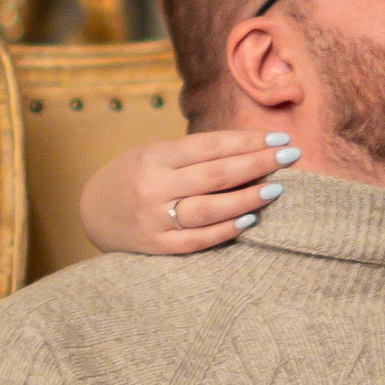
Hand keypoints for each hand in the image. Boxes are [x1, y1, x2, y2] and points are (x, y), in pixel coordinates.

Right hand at [76, 128, 296, 255]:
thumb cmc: (135, 176)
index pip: (210, 146)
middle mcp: (154, 186)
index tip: (280, 138)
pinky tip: (250, 219)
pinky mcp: (158, 246)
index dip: (247, 141)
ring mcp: (155, 219)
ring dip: (247, 197)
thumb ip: (193, 155)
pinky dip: (225, 230)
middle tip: (291, 156)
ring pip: (209, 208)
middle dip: (257, 163)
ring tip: (276, 188)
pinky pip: (197, 240)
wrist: (93, 212)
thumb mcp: (154, 154)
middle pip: (215, 174)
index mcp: (154, 157)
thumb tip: (251, 151)